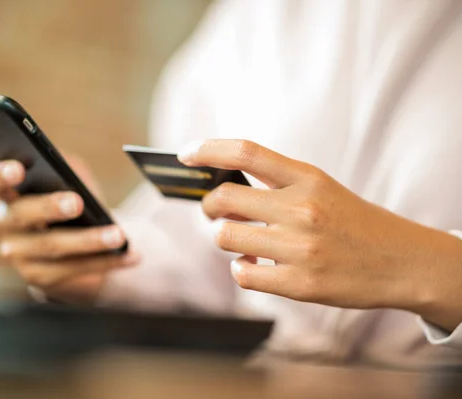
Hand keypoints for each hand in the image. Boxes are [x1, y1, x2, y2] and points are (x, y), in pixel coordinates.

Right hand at [0, 157, 139, 303]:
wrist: (77, 238)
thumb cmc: (68, 195)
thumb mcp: (66, 175)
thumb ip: (62, 165)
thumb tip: (65, 166)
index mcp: (2, 192)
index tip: (19, 169)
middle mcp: (3, 223)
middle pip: (20, 215)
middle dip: (49, 208)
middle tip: (77, 203)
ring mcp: (17, 253)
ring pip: (51, 246)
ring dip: (89, 240)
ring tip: (118, 235)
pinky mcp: (38, 278)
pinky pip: (72, 270)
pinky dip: (105, 261)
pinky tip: (129, 256)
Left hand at [179, 139, 461, 329]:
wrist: (401, 261)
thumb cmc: (352, 222)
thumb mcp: (321, 188)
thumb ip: (276, 185)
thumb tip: (220, 191)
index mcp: (307, 178)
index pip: (245, 152)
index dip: (208, 150)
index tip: (185, 154)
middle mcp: (302, 208)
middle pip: (223, 198)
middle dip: (208, 206)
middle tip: (214, 211)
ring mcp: (301, 247)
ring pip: (225, 237)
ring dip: (226, 239)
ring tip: (244, 242)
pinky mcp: (300, 284)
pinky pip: (242, 274)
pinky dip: (241, 269)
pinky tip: (255, 265)